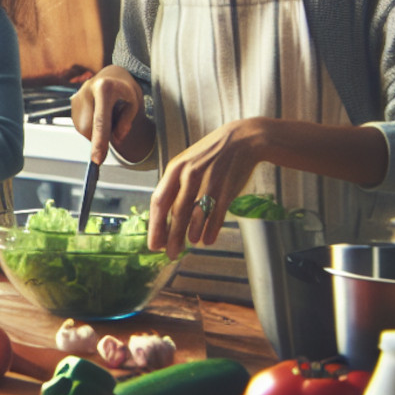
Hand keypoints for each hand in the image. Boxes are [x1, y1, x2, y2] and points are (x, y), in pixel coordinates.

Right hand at [70, 65, 151, 164]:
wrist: (111, 75)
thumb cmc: (125, 91)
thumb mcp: (134, 102)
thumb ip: (127, 121)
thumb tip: (115, 139)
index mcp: (104, 88)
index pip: (101, 120)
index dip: (99, 141)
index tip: (97, 160)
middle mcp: (86, 90)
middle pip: (90, 128)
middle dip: (100, 136)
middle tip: (114, 124)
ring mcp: (77, 96)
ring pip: (84, 129)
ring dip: (95, 131)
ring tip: (106, 114)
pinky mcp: (72, 102)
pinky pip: (80, 125)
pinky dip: (90, 126)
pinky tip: (97, 113)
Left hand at [149, 117, 264, 257]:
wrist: (241, 140)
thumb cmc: (209, 155)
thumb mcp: (187, 164)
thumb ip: (176, 186)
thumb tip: (164, 216)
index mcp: (175, 169)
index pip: (159, 201)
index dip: (155, 225)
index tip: (154, 242)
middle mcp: (190, 175)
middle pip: (176, 212)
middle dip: (171, 236)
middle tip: (169, 254)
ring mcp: (209, 182)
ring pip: (196, 214)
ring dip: (190, 233)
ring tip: (188, 244)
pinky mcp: (227, 188)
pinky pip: (217, 214)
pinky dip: (211, 229)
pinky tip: (207, 240)